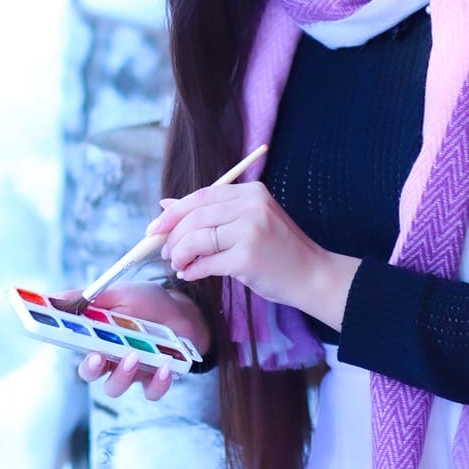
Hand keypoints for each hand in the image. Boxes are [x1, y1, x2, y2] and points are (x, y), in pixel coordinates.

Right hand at [69, 281, 209, 402]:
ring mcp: (132, 371)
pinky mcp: (155, 380)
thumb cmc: (146, 302)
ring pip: (116, 386)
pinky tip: (165, 367)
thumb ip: (89, 299)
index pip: (75, 345)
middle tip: (98, 355)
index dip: (66, 342)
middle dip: (91, 367)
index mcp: (97, 336)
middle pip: (90, 374)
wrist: (183, 310)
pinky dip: (157, 383)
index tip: (66, 336)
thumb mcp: (118, 294)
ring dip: (122, 374)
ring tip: (134, 355)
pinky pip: (151, 391)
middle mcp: (109, 358)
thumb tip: (53, 297)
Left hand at [148, 182, 360, 328]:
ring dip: (180, 255)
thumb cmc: (279, 250)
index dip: (173, 212)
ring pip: (197, 240)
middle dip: (172, 236)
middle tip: (164, 252)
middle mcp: (251, 207)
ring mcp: (250, 232)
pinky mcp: (247, 258)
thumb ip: (212, 211)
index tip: (155, 228)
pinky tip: (191, 274)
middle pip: (195, 217)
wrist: (312, 275)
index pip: (201, 196)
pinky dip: (193, 271)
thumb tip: (165, 204)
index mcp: (251, 193)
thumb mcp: (250, 220)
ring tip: (179, 265)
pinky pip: (207, 264)